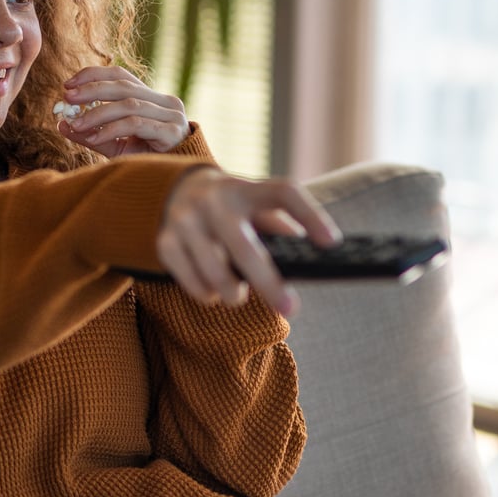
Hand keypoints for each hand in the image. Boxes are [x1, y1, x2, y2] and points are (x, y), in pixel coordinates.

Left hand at [59, 66, 187, 156]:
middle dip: (92, 90)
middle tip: (68, 98)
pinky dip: (112, 129)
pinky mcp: (171, 132)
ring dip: (98, 113)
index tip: (68, 84)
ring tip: (77, 124)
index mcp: (153, 98)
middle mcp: (166, 101)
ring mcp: (171, 116)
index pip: (121, 76)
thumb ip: (92, 134)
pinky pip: (136, 124)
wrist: (176, 182)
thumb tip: (62, 124)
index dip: (94, 75)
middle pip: (123, 87)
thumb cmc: (147, 161)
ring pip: (128, 105)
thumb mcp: (115, 146)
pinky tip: (94, 138)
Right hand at [157, 168, 340, 316]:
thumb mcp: (256, 206)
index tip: (332, 242)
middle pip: (243, 245)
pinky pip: (190, 281)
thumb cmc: (232, 209)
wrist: (176, 190)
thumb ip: (279, 227)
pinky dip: (204, 293)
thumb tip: (305, 256)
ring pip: (213, 271)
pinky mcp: (165, 240)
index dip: (311, 216)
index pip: (284, 193)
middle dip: (267, 282)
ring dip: (231, 293)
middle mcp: (215, 199)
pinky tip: (211, 291)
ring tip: (237, 296)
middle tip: (290, 308)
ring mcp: (186, 219)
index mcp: (247, 189)